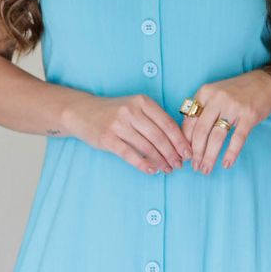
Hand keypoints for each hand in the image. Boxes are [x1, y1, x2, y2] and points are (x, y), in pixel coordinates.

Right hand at [69, 91, 193, 174]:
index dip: (180, 141)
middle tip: (179, 165)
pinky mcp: (108, 138)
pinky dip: (143, 164)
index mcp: (142, 101)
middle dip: (172, 154)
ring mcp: (118, 124)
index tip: (188, 153)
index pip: (167, 123)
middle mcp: (131, 111)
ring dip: (160, 161)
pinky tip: (152, 170)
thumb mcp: (134, 107)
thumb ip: (153, 120)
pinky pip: (130, 154)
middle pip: (159, 137)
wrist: (82, 112)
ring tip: (168, 169)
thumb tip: (177, 142)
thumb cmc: (113, 112)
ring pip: (147, 147)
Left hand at [182, 69, 270, 172]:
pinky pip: (237, 139)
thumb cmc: (234, 93)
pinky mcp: (249, 115)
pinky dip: (231, 154)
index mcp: (204, 93)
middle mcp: (217, 98)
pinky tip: (226, 164)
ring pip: (216, 137)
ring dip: (209, 157)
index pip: (189, 121)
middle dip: (196, 153)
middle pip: (201, 131)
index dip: (185, 141)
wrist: (264, 83)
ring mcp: (234, 107)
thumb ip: (200, 111)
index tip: (185, 155)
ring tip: (206, 169)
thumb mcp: (213, 95)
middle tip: (195, 167)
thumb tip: (186, 140)